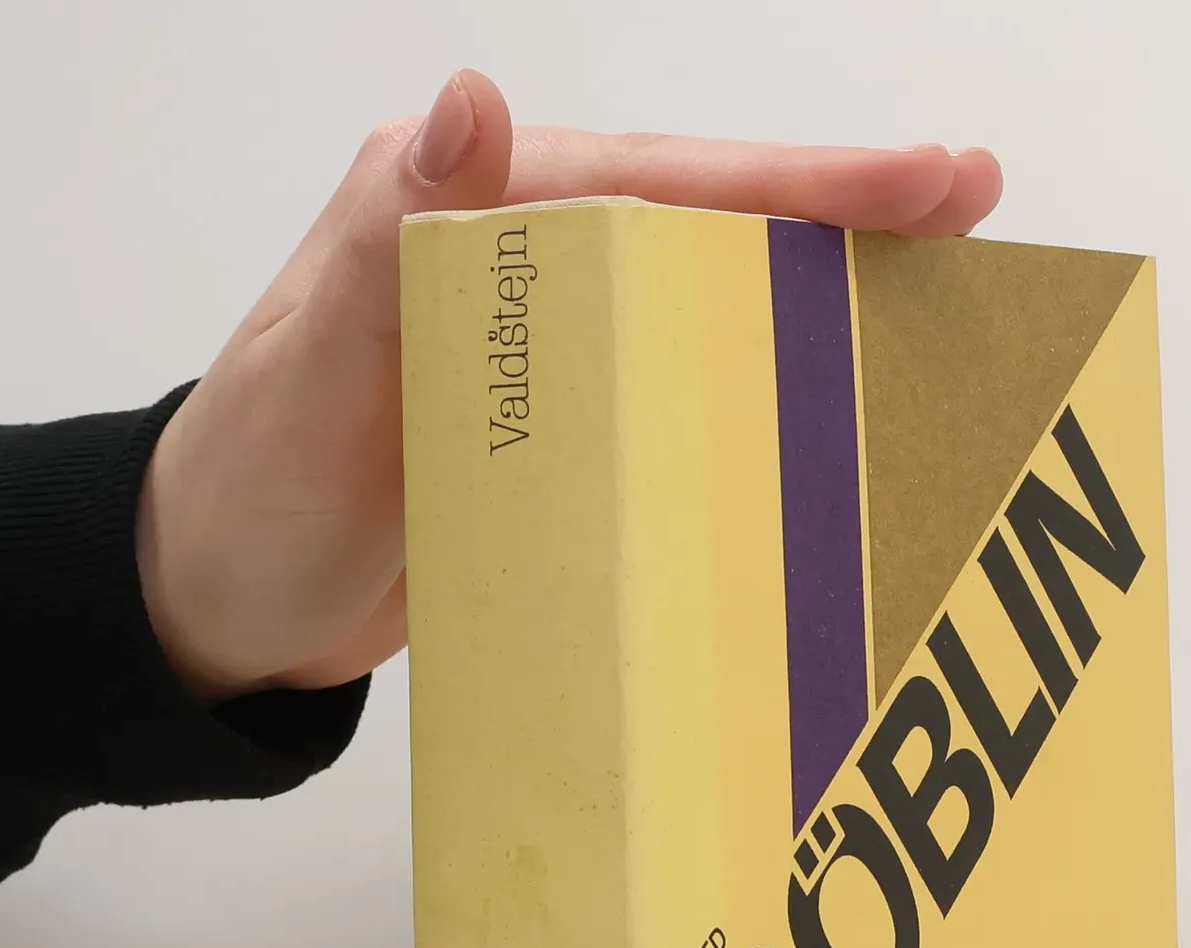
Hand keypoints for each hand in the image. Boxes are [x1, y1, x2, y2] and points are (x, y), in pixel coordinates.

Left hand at [135, 71, 1002, 701]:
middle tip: (974, 221)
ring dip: (819, 300)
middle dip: (843, 219)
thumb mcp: (312, 367)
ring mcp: (546, 349)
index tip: (930, 183)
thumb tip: (473, 102)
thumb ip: (390, 241)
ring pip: (707, 304)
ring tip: (938, 313)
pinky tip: (830, 420)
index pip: (662, 181)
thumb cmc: (251, 488)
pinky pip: (677, 394)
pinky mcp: (557, 430)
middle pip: (709, 225)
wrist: (217, 602)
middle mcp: (521, 261)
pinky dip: (760, 398)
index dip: (800, 180)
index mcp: (471, 213)